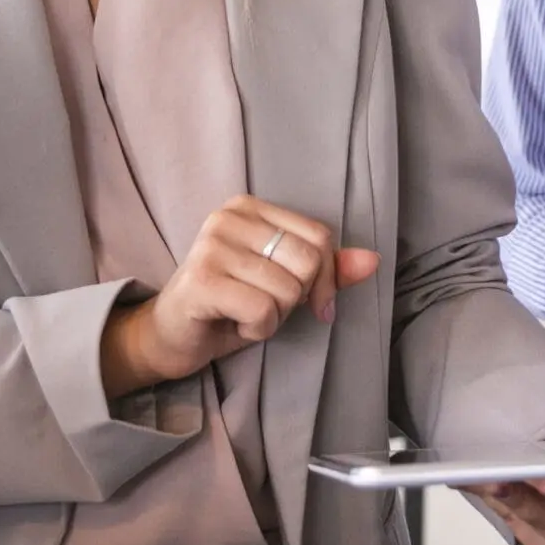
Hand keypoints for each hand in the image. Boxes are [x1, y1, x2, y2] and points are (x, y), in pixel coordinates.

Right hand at [99, 195, 381, 397]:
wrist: (171, 337)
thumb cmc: (230, 306)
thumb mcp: (285, 284)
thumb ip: (328, 270)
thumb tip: (373, 260)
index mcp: (251, 208)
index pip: (321, 238)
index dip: (326, 280)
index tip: (310, 303)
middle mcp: (228, 217)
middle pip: (309, 262)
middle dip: (296, 299)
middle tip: (263, 306)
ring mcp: (211, 246)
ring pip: (287, 290)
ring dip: (274, 318)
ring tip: (243, 314)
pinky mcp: (201, 280)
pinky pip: (262, 310)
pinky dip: (257, 330)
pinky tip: (232, 324)